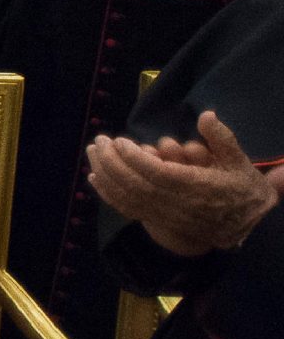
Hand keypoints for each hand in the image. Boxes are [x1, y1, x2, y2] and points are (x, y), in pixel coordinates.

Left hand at [87, 110, 278, 256]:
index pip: (158, 174)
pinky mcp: (159, 221)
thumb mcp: (240, 161)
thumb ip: (222, 138)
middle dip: (113, 163)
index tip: (119, 141)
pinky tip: (94, 178)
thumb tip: (206, 115)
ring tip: (92, 152)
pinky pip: (128, 209)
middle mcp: (178, 205)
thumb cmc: (242, 187)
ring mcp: (166, 216)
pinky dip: (108, 194)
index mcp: (198, 188)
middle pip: (137, 185)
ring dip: (105, 175)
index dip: (135, 159)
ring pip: (128, 198)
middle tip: (99, 141)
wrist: (246, 223)